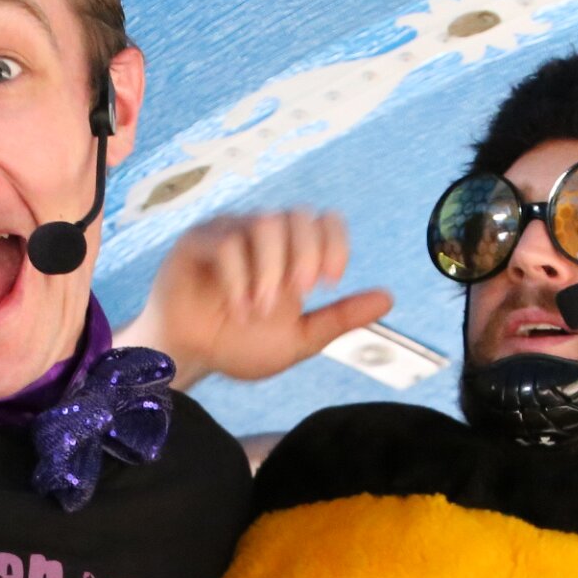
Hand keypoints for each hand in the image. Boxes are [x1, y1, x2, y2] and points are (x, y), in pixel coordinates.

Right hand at [117, 208, 391, 385]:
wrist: (190, 360)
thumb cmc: (238, 345)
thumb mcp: (299, 339)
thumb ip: (339, 318)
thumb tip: (388, 298)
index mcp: (290, 251)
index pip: (324, 221)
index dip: (334, 243)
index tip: (331, 282)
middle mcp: (261, 234)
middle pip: (297, 217)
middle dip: (306, 254)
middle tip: (299, 293)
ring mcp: (227, 233)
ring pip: (264, 223)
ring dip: (270, 269)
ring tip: (260, 310)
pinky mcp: (196, 243)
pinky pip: (226, 242)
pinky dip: (238, 277)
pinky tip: (238, 307)